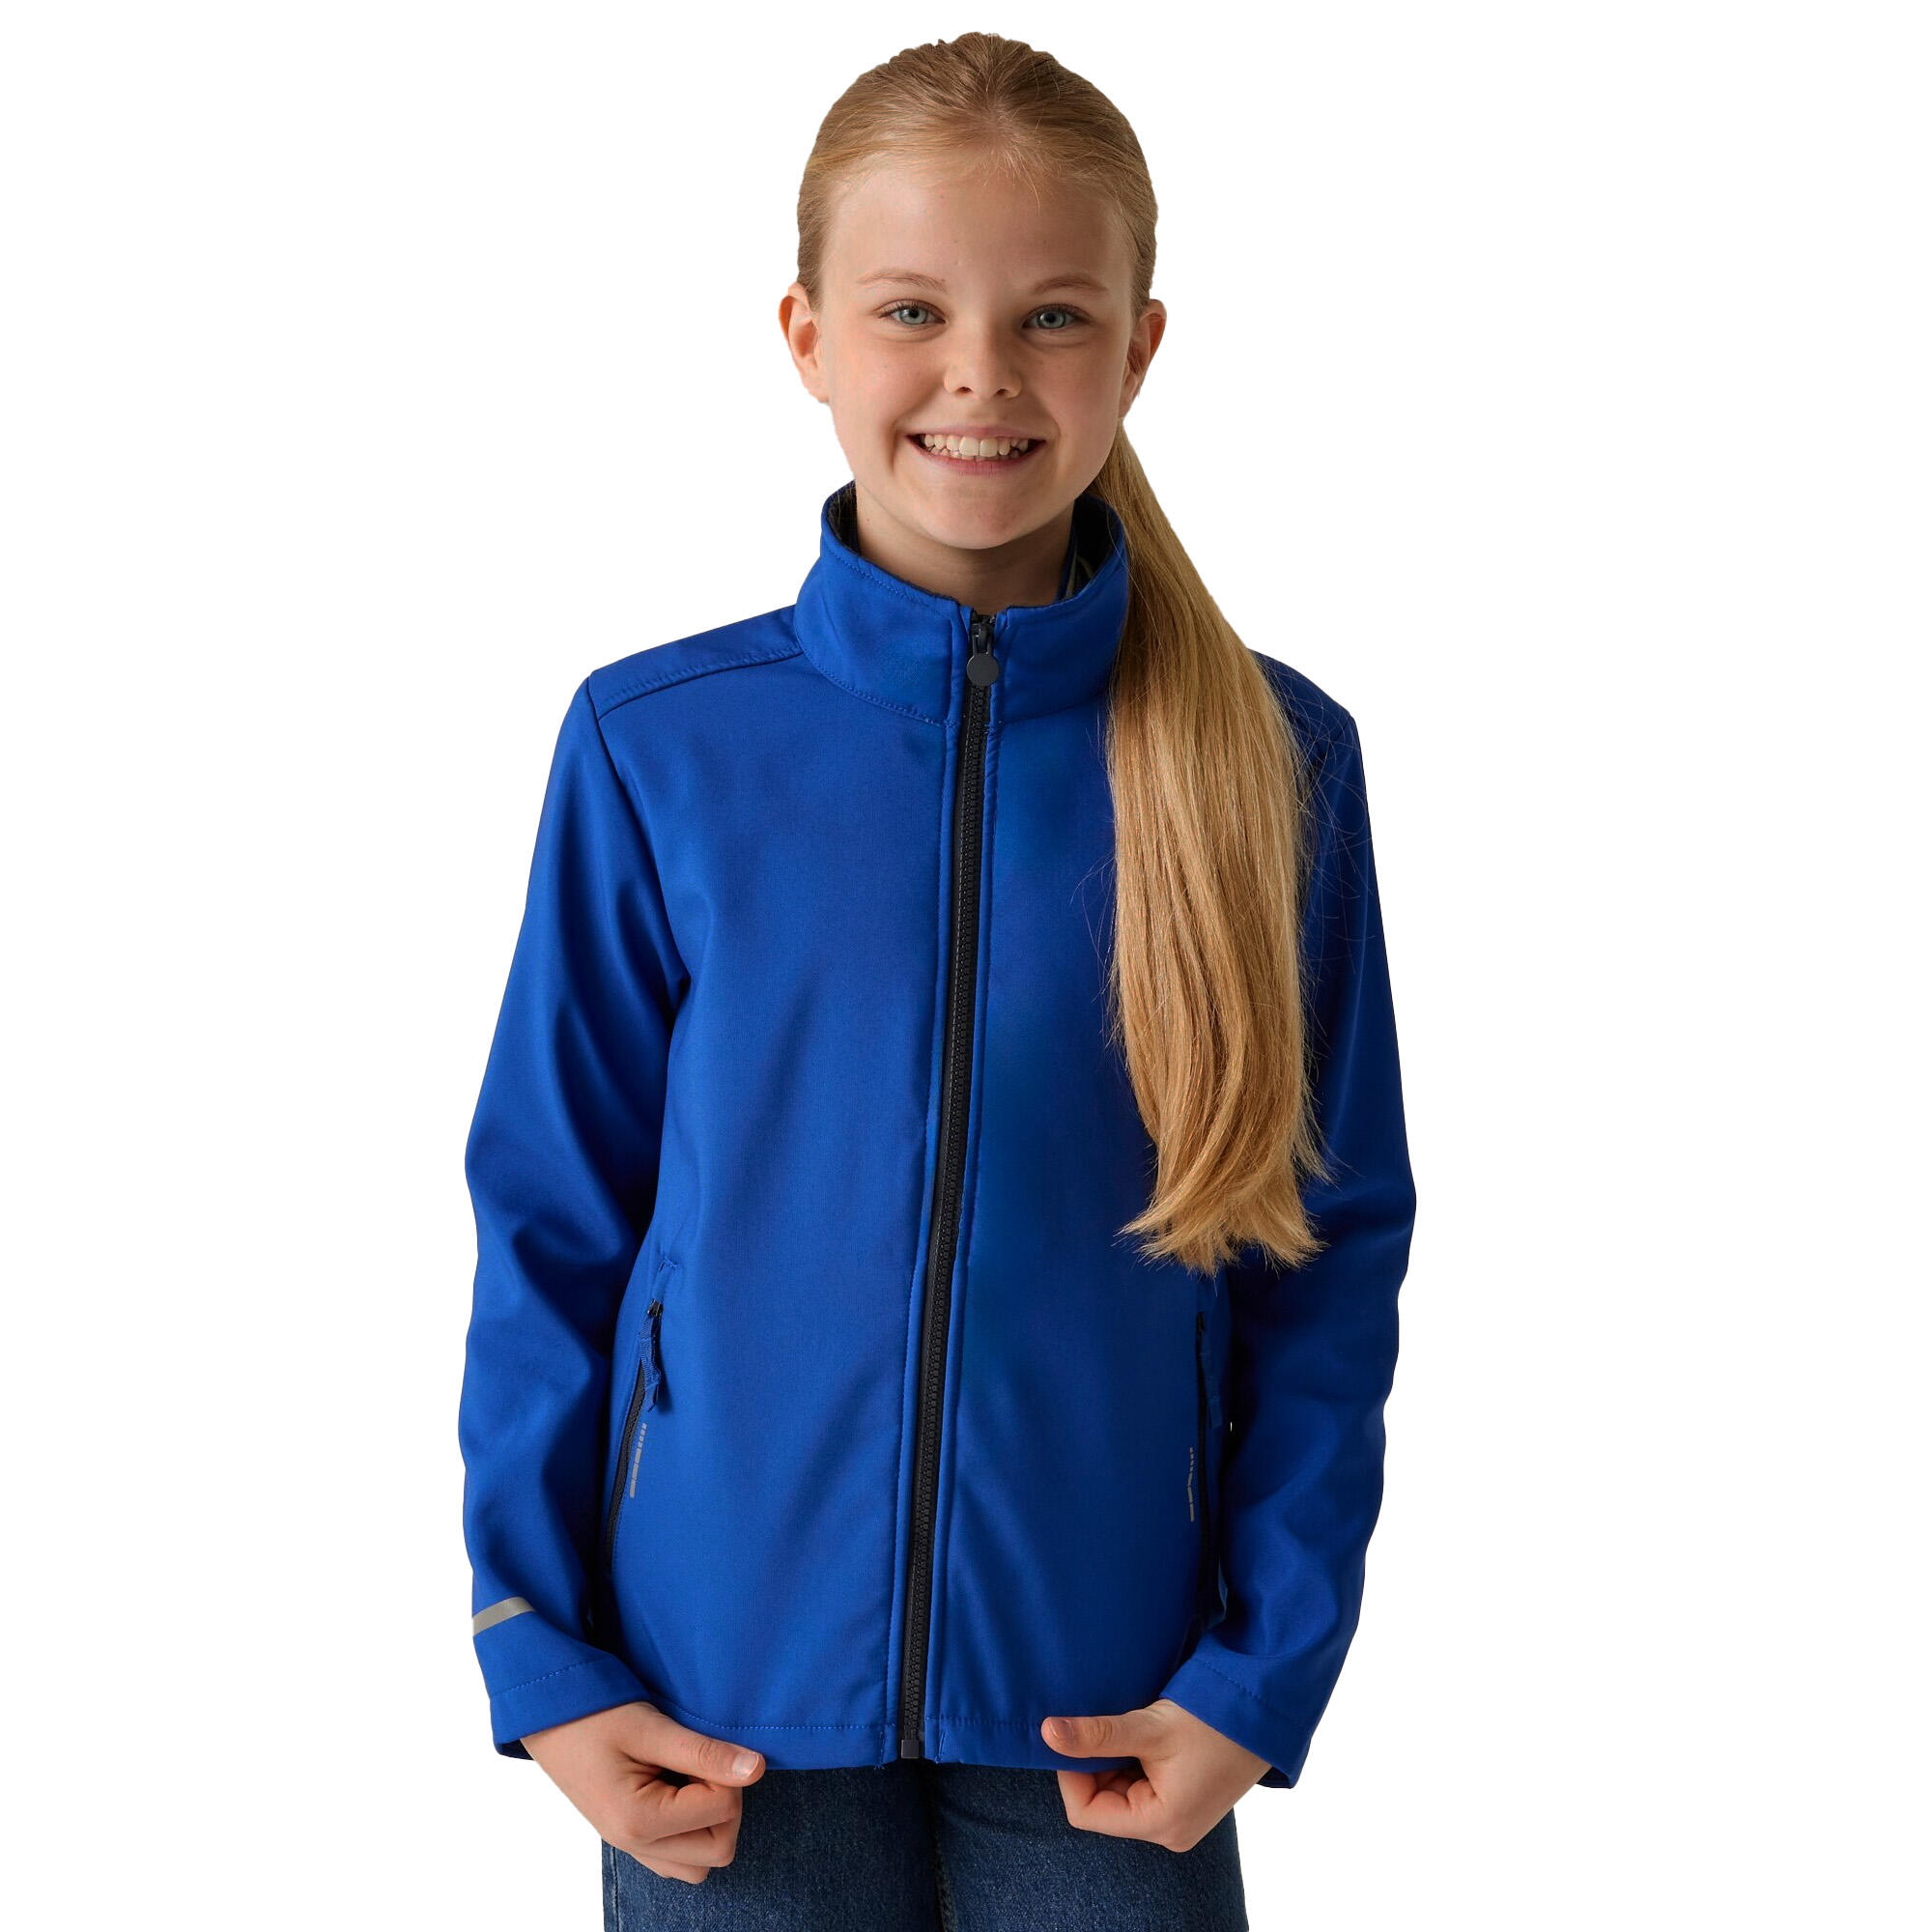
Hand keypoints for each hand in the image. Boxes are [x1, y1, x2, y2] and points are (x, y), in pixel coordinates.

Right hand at [522, 1700, 764, 1884]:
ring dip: (711, 1822)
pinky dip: (691, 1829)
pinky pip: (678, 1857)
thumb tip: (756, 1768)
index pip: (722, 1812)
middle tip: (704, 1761)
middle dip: (727, 1803)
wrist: (545, 1717)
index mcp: (639, 1821)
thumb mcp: (651, 1727)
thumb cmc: (593, 1715)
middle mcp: (635, 1846)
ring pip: (701, 1863)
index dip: (728, 1773)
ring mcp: (632, 1847)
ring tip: (691, 1776)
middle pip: (719, 1850)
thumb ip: (704, 1752)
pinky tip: (678, 1788)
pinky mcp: (631, 1839)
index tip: (706, 1744)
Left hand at [1040, 1698, 1267, 1850]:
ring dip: (1113, 1756)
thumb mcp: (1150, 1727)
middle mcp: (1168, 1829)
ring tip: (1126, 1723)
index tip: (1070, 1734)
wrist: (1265, 1711)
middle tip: (1098, 1721)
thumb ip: (1097, 1734)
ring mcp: (1177, 1814)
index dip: (1070, 1773)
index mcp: (1160, 1823)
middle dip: (1093, 1761)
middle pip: (1102, 1801)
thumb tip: (1046, 1733)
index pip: (1086, 1812)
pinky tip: (1139, 1730)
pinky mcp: (1183, 1797)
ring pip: (1118, 1789)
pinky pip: (1139, 1782)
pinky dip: (1131, 1756)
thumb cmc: (1213, 1722)